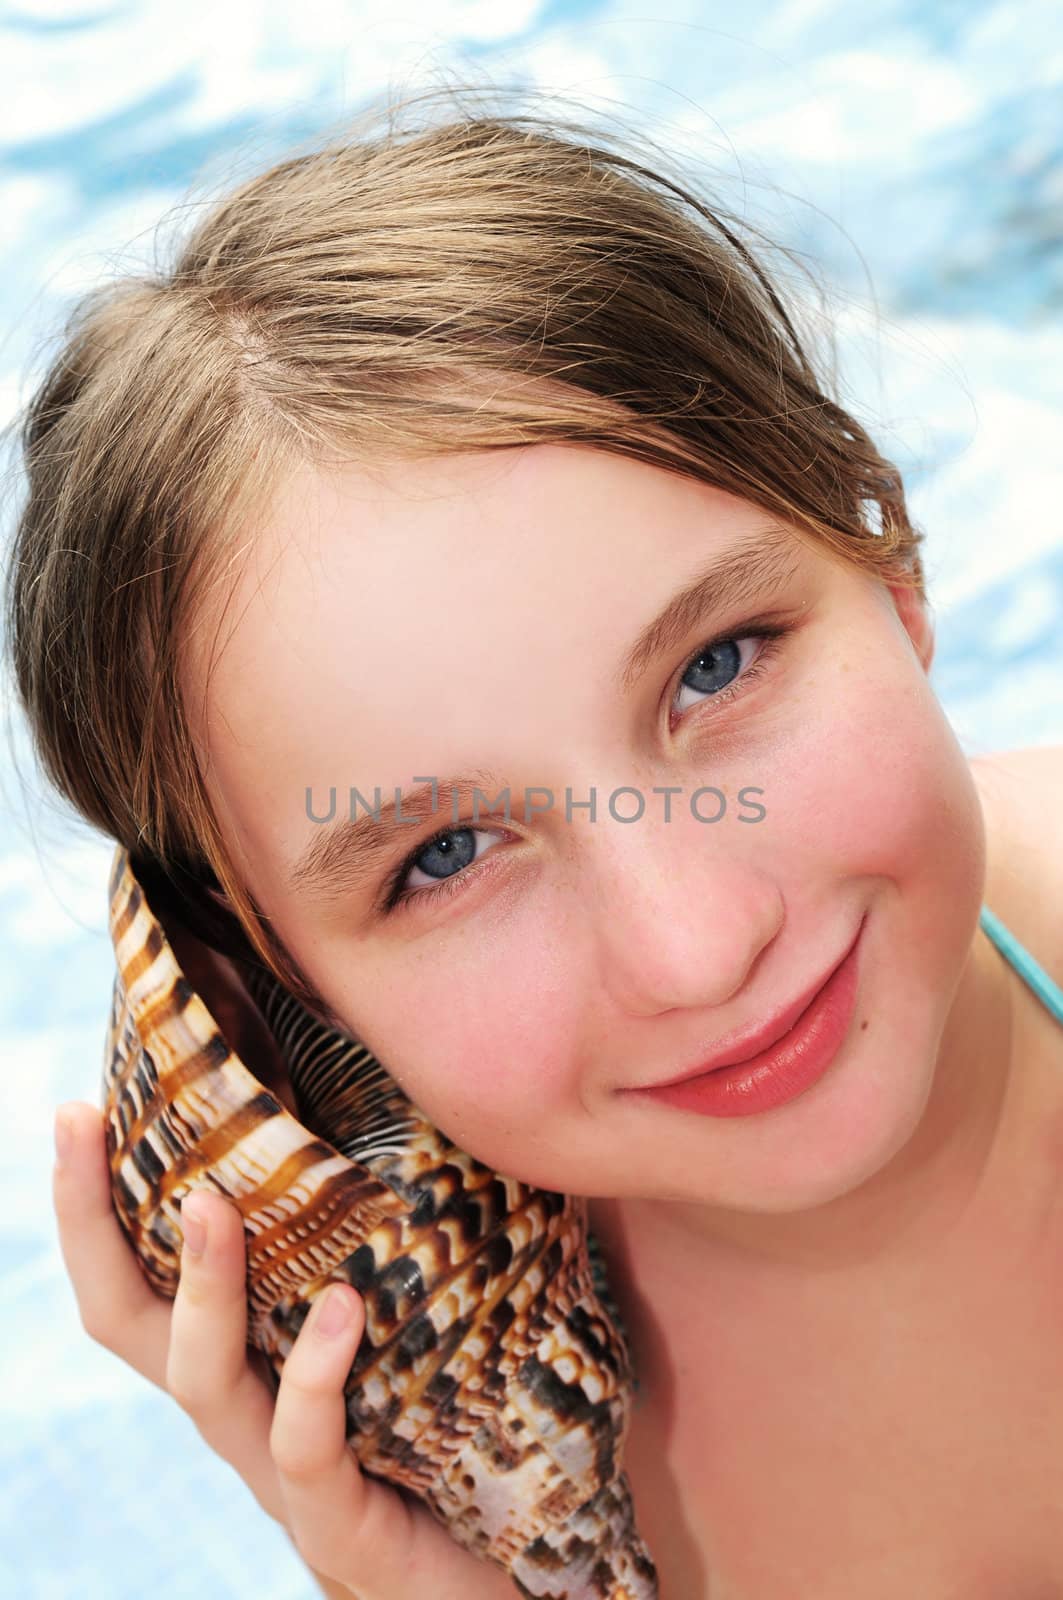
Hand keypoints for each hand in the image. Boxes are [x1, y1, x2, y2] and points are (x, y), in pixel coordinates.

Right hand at [53, 1101, 519, 1599]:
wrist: (531, 1569)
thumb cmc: (481, 1421)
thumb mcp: (429, 1307)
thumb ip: (416, 1222)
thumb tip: (433, 1092)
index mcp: (250, 1357)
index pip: (143, 1277)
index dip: (96, 1202)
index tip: (80, 1109)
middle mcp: (244, 1414)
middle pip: (127, 1323)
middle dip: (91, 1224)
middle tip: (80, 1126)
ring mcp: (282, 1475)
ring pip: (201, 1381)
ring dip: (202, 1288)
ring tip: (210, 1205)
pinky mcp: (341, 1526)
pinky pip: (304, 1448)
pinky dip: (314, 1376)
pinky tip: (343, 1312)